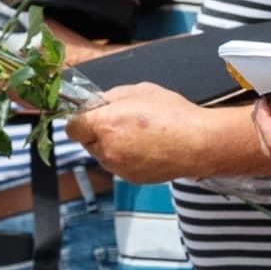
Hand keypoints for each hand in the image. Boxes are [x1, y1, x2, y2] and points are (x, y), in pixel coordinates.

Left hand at [64, 83, 203, 183]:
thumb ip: (112, 97)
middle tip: (122, 121)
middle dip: (98, 132)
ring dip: (112, 146)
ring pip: (103, 155)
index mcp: (105, 124)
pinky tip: (147, 148)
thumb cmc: (173, 114)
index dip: (81, 119)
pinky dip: (126, 158)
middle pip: (87, 142)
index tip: (91, 115)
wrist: (198, 143)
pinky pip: (119, 166)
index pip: (72, 127)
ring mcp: (118, 167)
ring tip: (139, 135)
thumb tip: (100, 104)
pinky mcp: (131, 179)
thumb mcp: (140, 90)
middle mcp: (106, 149)